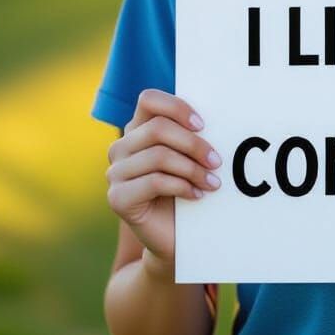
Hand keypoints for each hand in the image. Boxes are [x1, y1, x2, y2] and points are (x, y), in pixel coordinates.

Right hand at [105, 89, 222, 266]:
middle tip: (217, 161)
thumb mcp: (190, 157)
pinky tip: (197, 194)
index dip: (177, 107)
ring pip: (159, 156)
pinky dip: (182, 186)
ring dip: (193, 169)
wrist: (174, 235)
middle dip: (194, 144)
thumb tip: (219, 115)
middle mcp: (121, 147)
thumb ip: (192, 134)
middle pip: (158, 128)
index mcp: (138, 129)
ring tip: (213, 182)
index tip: (203, 125)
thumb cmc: (186, 188)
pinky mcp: (117, 198)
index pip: (149, 99)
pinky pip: (154, 182)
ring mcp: (115, 173)